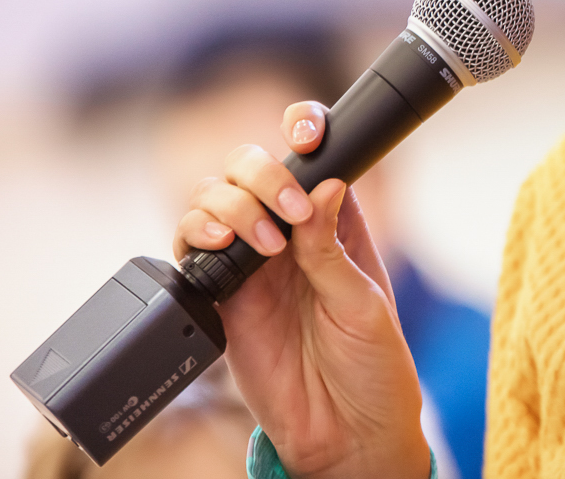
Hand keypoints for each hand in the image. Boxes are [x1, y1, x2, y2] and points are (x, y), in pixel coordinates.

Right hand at [173, 102, 431, 478]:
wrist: (346, 433)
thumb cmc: (373, 366)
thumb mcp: (364, 303)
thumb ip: (333, 249)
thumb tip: (326, 186)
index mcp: (337, 222)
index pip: (313, 157)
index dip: (303, 129)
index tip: (305, 133)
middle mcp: (290, 234)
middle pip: (252, 168)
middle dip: (262, 174)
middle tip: (289, 213)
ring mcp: (253, 263)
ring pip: (215, 199)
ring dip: (231, 206)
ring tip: (263, 246)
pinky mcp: (222, 297)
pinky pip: (192, 249)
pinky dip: (197, 234)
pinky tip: (220, 247)